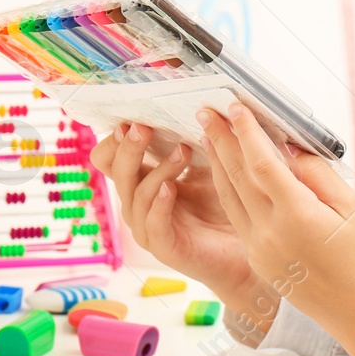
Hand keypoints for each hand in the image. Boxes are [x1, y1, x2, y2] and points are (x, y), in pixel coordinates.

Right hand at [90, 122, 257, 302]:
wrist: (244, 250)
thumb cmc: (225, 206)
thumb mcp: (210, 167)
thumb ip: (198, 142)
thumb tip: (204, 105)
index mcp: (144, 180)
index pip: (111, 158)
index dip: (114, 139)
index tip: (131, 117)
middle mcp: (140, 202)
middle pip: (117, 171)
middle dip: (128, 147)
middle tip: (142, 127)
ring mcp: (148, 226)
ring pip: (136, 194)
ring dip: (158, 169)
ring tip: (183, 151)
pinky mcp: (164, 246)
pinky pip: (152, 224)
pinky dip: (159, 204)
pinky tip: (171, 188)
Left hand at [200, 102, 354, 355]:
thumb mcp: (349, 205)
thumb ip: (317, 173)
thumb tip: (289, 149)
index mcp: (296, 215)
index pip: (262, 163)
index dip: (246, 133)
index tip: (236, 108)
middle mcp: (269, 231)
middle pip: (237, 177)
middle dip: (221, 141)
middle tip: (206, 111)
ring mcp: (258, 248)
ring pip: (229, 197)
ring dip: (217, 164)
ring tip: (208, 136)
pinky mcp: (256, 258)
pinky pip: (236, 216)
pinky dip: (227, 189)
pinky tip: (225, 173)